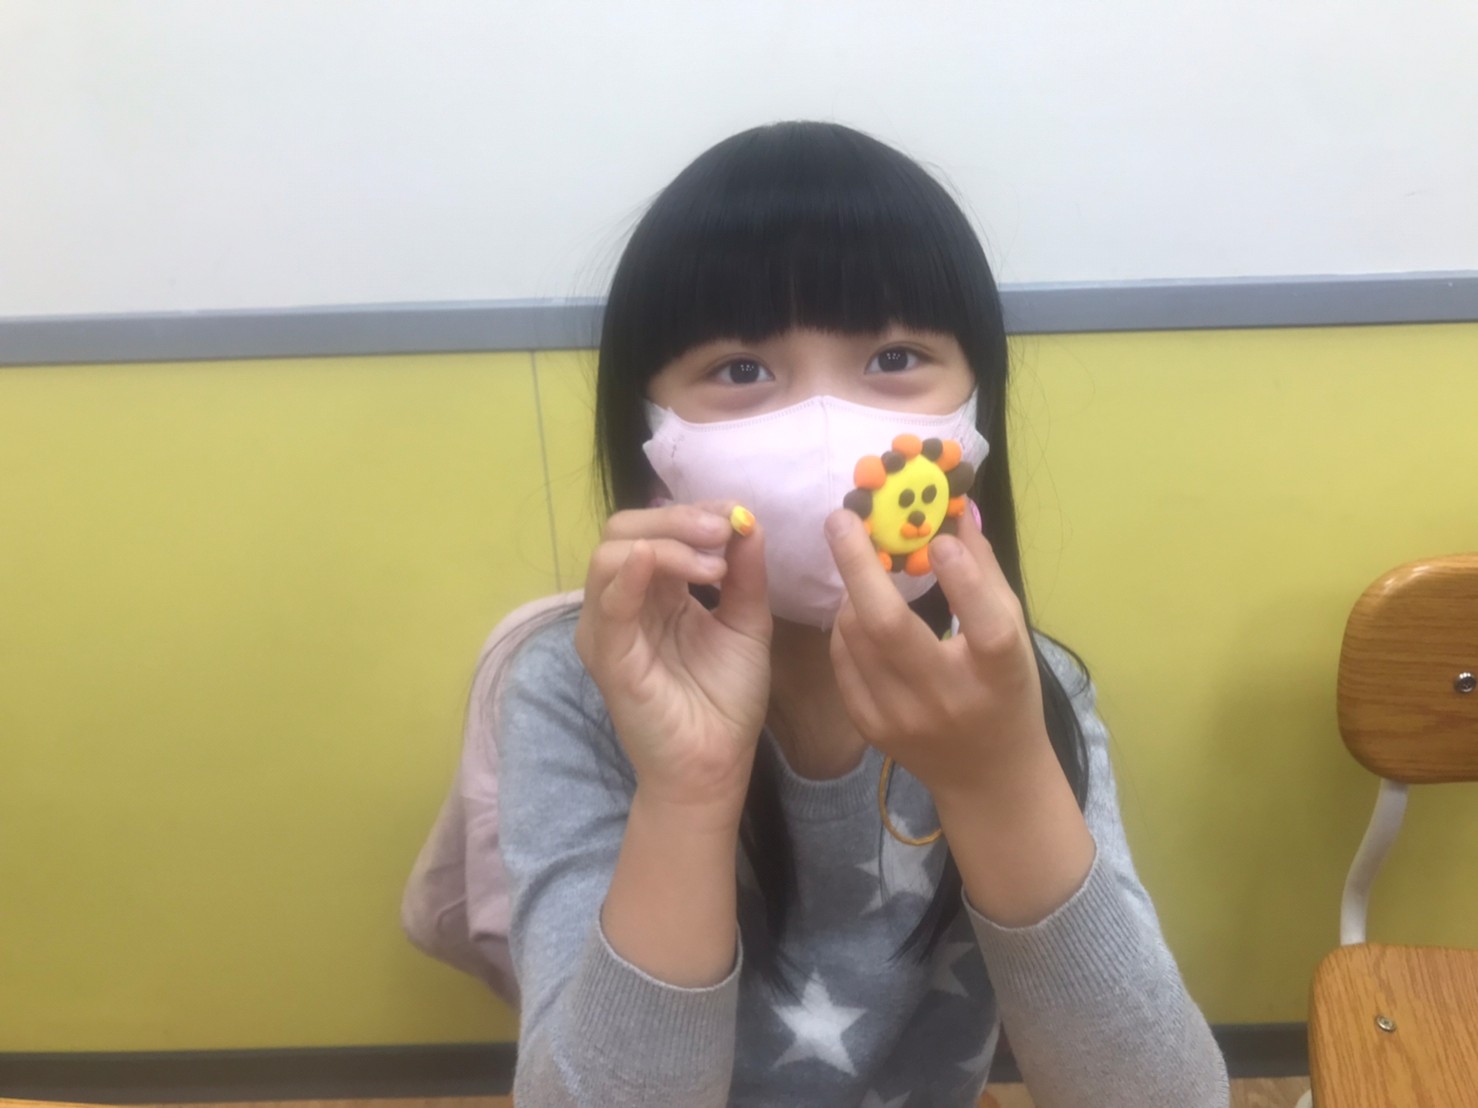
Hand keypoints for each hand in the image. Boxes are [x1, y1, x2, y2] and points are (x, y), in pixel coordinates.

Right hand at [575, 501, 771, 817]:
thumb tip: (748, 521)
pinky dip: (631, 574)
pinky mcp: (608, 657)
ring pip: (611, 555)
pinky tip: (657, 560)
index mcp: (655, 591)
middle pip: (624, 530)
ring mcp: (609, 629)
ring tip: (713, 565)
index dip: (695, 512)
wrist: (717, 764)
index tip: (736, 516)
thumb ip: (746, 574)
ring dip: (665, 544)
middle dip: (677, 519)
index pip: (657, 529)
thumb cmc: (726, 700)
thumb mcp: (747, 624)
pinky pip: (608, 604)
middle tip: (723, 531)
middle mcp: (624, 603)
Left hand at [823, 503, 1048, 802]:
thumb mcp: (1014, 633)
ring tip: (857, 562)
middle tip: (842, 518)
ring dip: (850, 591)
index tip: (938, 540)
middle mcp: (948, 697)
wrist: (988, 777)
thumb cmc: (1007, 692)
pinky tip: (855, 609)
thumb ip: (986, 573)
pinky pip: (843, 661)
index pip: (985, 626)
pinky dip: (845, 627)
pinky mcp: (871, 726)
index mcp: (998, 673)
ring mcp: (902, 717)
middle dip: (858, 565)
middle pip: (889, 627)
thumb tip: (959, 511)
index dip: (963, 579)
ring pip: (855, 637)